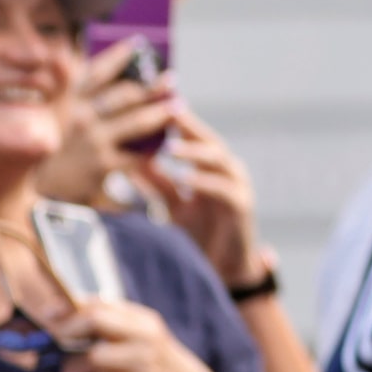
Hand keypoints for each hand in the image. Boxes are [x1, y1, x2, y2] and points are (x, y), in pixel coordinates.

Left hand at [58, 299, 235, 371]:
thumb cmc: (157, 368)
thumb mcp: (141, 340)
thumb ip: (110, 326)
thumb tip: (61, 316)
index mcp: (142, 320)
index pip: (100, 302)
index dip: (68, 308)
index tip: (47, 316)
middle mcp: (145, 336)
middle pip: (94, 321)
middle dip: (66, 335)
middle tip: (54, 351)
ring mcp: (145, 362)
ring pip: (91, 358)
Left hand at [125, 106, 268, 290]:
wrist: (222, 269)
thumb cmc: (198, 235)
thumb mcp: (173, 204)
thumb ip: (157, 182)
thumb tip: (130, 160)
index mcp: (209, 167)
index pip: (192, 136)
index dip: (175, 120)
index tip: (153, 102)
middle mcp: (226, 170)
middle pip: (207, 139)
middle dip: (187, 124)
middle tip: (165, 110)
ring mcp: (238, 186)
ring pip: (218, 159)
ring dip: (194, 151)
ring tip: (170, 146)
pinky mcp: (242, 206)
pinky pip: (223, 188)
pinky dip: (205, 181)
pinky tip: (187, 178)